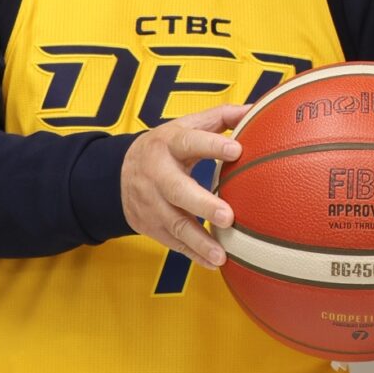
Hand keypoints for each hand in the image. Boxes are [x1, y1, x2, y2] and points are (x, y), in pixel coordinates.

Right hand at [119, 104, 248, 267]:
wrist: (117, 174)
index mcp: (169, 143)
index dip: (211, 145)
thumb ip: (221, 117)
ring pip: (174, 223)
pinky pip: (173, 242)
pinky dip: (193, 254)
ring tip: (222, 255)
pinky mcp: (150, 225)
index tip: (237, 150)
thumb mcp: (186, 126)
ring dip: (199, 241)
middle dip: (202, 204)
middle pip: (177, 189)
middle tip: (228, 216)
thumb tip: (256, 109)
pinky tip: (214, 263)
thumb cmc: (167, 147)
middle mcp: (157, 173)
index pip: (189, 141)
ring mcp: (151, 203)